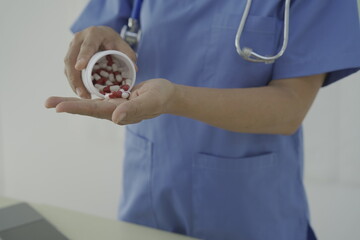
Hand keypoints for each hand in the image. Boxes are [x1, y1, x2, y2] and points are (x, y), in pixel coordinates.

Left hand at [45, 79, 176, 124]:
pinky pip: (97, 99)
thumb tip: (115, 117)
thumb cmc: (162, 97)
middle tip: (46, 103)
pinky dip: (83, 97)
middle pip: (87, 108)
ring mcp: (115, 106)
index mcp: (120, 112)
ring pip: (89, 104)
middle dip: (67, 105)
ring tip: (53, 101)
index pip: (95, 110)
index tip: (58, 107)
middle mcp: (114, 111)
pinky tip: (75, 95)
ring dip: (71, 102)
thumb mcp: (151, 101)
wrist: (168, 96)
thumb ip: (134, 109)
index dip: (77, 108)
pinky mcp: (116, 99)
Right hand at [64, 26, 136, 98]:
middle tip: (82, 93)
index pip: (87, 46)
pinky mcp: (70, 56)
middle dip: (75, 78)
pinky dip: (73, 81)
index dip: (83, 57)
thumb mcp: (123, 46)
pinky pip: (68, 70)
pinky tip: (80, 92)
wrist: (103, 35)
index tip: (79, 67)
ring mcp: (72, 47)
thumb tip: (135, 69)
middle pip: (71, 58)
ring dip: (73, 82)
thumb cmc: (113, 41)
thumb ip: (129, 56)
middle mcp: (79, 39)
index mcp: (94, 34)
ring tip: (82, 95)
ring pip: (67, 65)